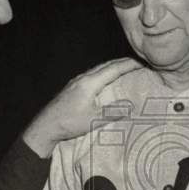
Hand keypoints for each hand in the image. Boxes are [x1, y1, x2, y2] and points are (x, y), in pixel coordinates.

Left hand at [22, 57, 139, 156]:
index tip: (142, 63)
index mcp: (90, 83)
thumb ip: (113, 112)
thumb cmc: (69, 123)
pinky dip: (103, 73)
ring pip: (98, 69)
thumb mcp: (94, 119)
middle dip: (121, 63)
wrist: (46, 126)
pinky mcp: (72, 88)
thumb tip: (131, 106)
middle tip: (136, 63)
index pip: (113, 69)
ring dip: (111, 67)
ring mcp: (76, 82)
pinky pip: (92, 75)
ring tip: (123, 69)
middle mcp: (83, 78)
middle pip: (105, 65)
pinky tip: (104, 80)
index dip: (128, 65)